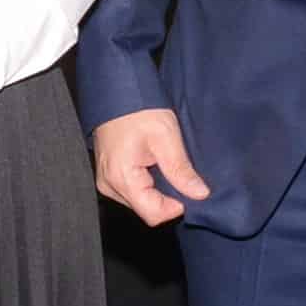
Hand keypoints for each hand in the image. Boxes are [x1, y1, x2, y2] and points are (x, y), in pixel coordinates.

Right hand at [91, 108, 208, 227]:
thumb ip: (181, 169)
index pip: (153, 214)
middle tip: (179, 171)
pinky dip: (148, 183)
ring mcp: (106, 181)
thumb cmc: (139, 110)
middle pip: (147, 209)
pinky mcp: (109, 175)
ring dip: (158, 190)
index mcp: (121, 178)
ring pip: (140, 201)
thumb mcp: (166, 137)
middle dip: (168, 196)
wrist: (117, 91)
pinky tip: (154, 164)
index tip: (188, 187)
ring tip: (164, 164)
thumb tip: (199, 194)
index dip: (176, 206)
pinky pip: (133, 190)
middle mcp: (109, 185)